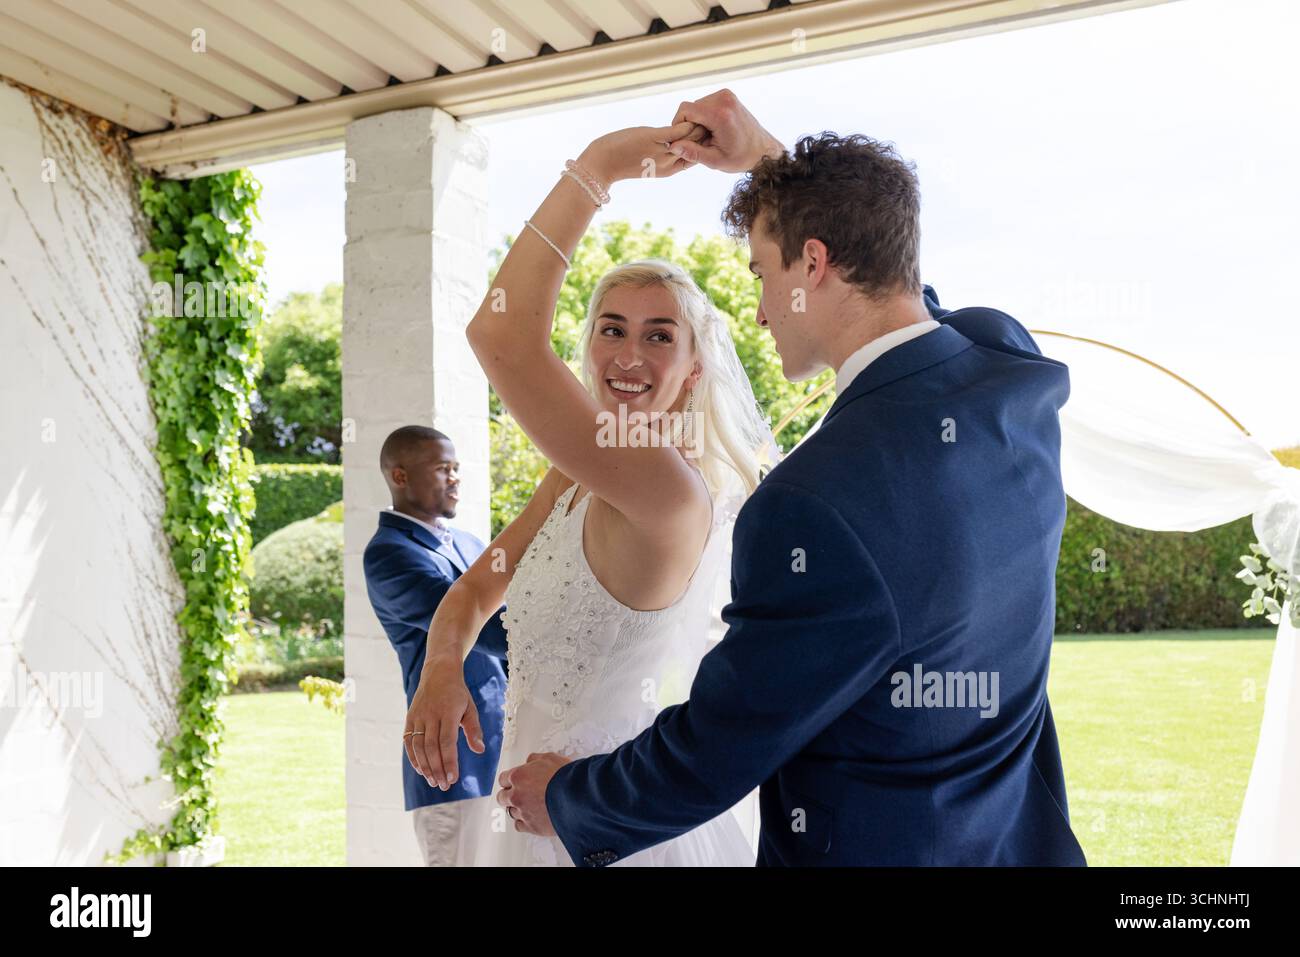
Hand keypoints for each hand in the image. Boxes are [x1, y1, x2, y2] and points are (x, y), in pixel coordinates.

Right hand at [403, 651, 480, 790]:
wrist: (438, 672)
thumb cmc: (458, 693)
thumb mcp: (470, 707)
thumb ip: (474, 729)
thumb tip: (479, 750)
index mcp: (448, 712)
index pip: (447, 742)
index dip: (449, 762)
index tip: (453, 779)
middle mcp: (430, 715)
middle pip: (431, 748)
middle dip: (437, 769)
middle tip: (444, 786)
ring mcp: (418, 716)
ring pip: (418, 746)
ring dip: (425, 767)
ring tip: (433, 782)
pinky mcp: (409, 718)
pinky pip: (408, 741)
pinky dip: (413, 757)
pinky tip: (420, 770)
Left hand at [496, 752, 572, 836]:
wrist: (577, 799)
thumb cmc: (566, 777)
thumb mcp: (550, 758)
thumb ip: (535, 759)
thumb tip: (529, 761)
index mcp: (518, 777)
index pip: (503, 779)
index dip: (509, 780)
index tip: (513, 782)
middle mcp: (516, 795)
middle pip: (502, 797)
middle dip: (509, 795)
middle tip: (518, 794)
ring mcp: (522, 812)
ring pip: (511, 812)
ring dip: (518, 808)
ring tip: (529, 806)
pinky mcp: (531, 826)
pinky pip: (519, 825)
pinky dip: (523, 822)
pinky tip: (531, 817)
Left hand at [577, 121, 705, 186]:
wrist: (602, 164)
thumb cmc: (620, 161)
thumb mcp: (646, 163)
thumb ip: (661, 154)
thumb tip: (669, 142)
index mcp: (668, 171)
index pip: (694, 159)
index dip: (702, 147)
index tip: (707, 135)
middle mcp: (668, 164)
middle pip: (696, 148)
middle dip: (705, 135)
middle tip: (712, 121)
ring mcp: (661, 152)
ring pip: (691, 138)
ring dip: (700, 126)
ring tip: (705, 115)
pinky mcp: (653, 138)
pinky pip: (678, 130)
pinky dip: (687, 121)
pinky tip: (690, 114)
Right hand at [667, 89, 783, 172]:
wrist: (763, 150)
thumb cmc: (741, 158)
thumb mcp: (715, 160)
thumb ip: (692, 152)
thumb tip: (672, 146)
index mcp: (720, 115)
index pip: (686, 110)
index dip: (679, 125)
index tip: (684, 140)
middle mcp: (724, 100)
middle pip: (690, 108)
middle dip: (690, 125)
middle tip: (701, 142)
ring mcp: (727, 95)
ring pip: (697, 105)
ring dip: (697, 121)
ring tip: (709, 137)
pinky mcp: (728, 95)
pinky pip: (706, 103)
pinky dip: (705, 116)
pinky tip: (714, 130)